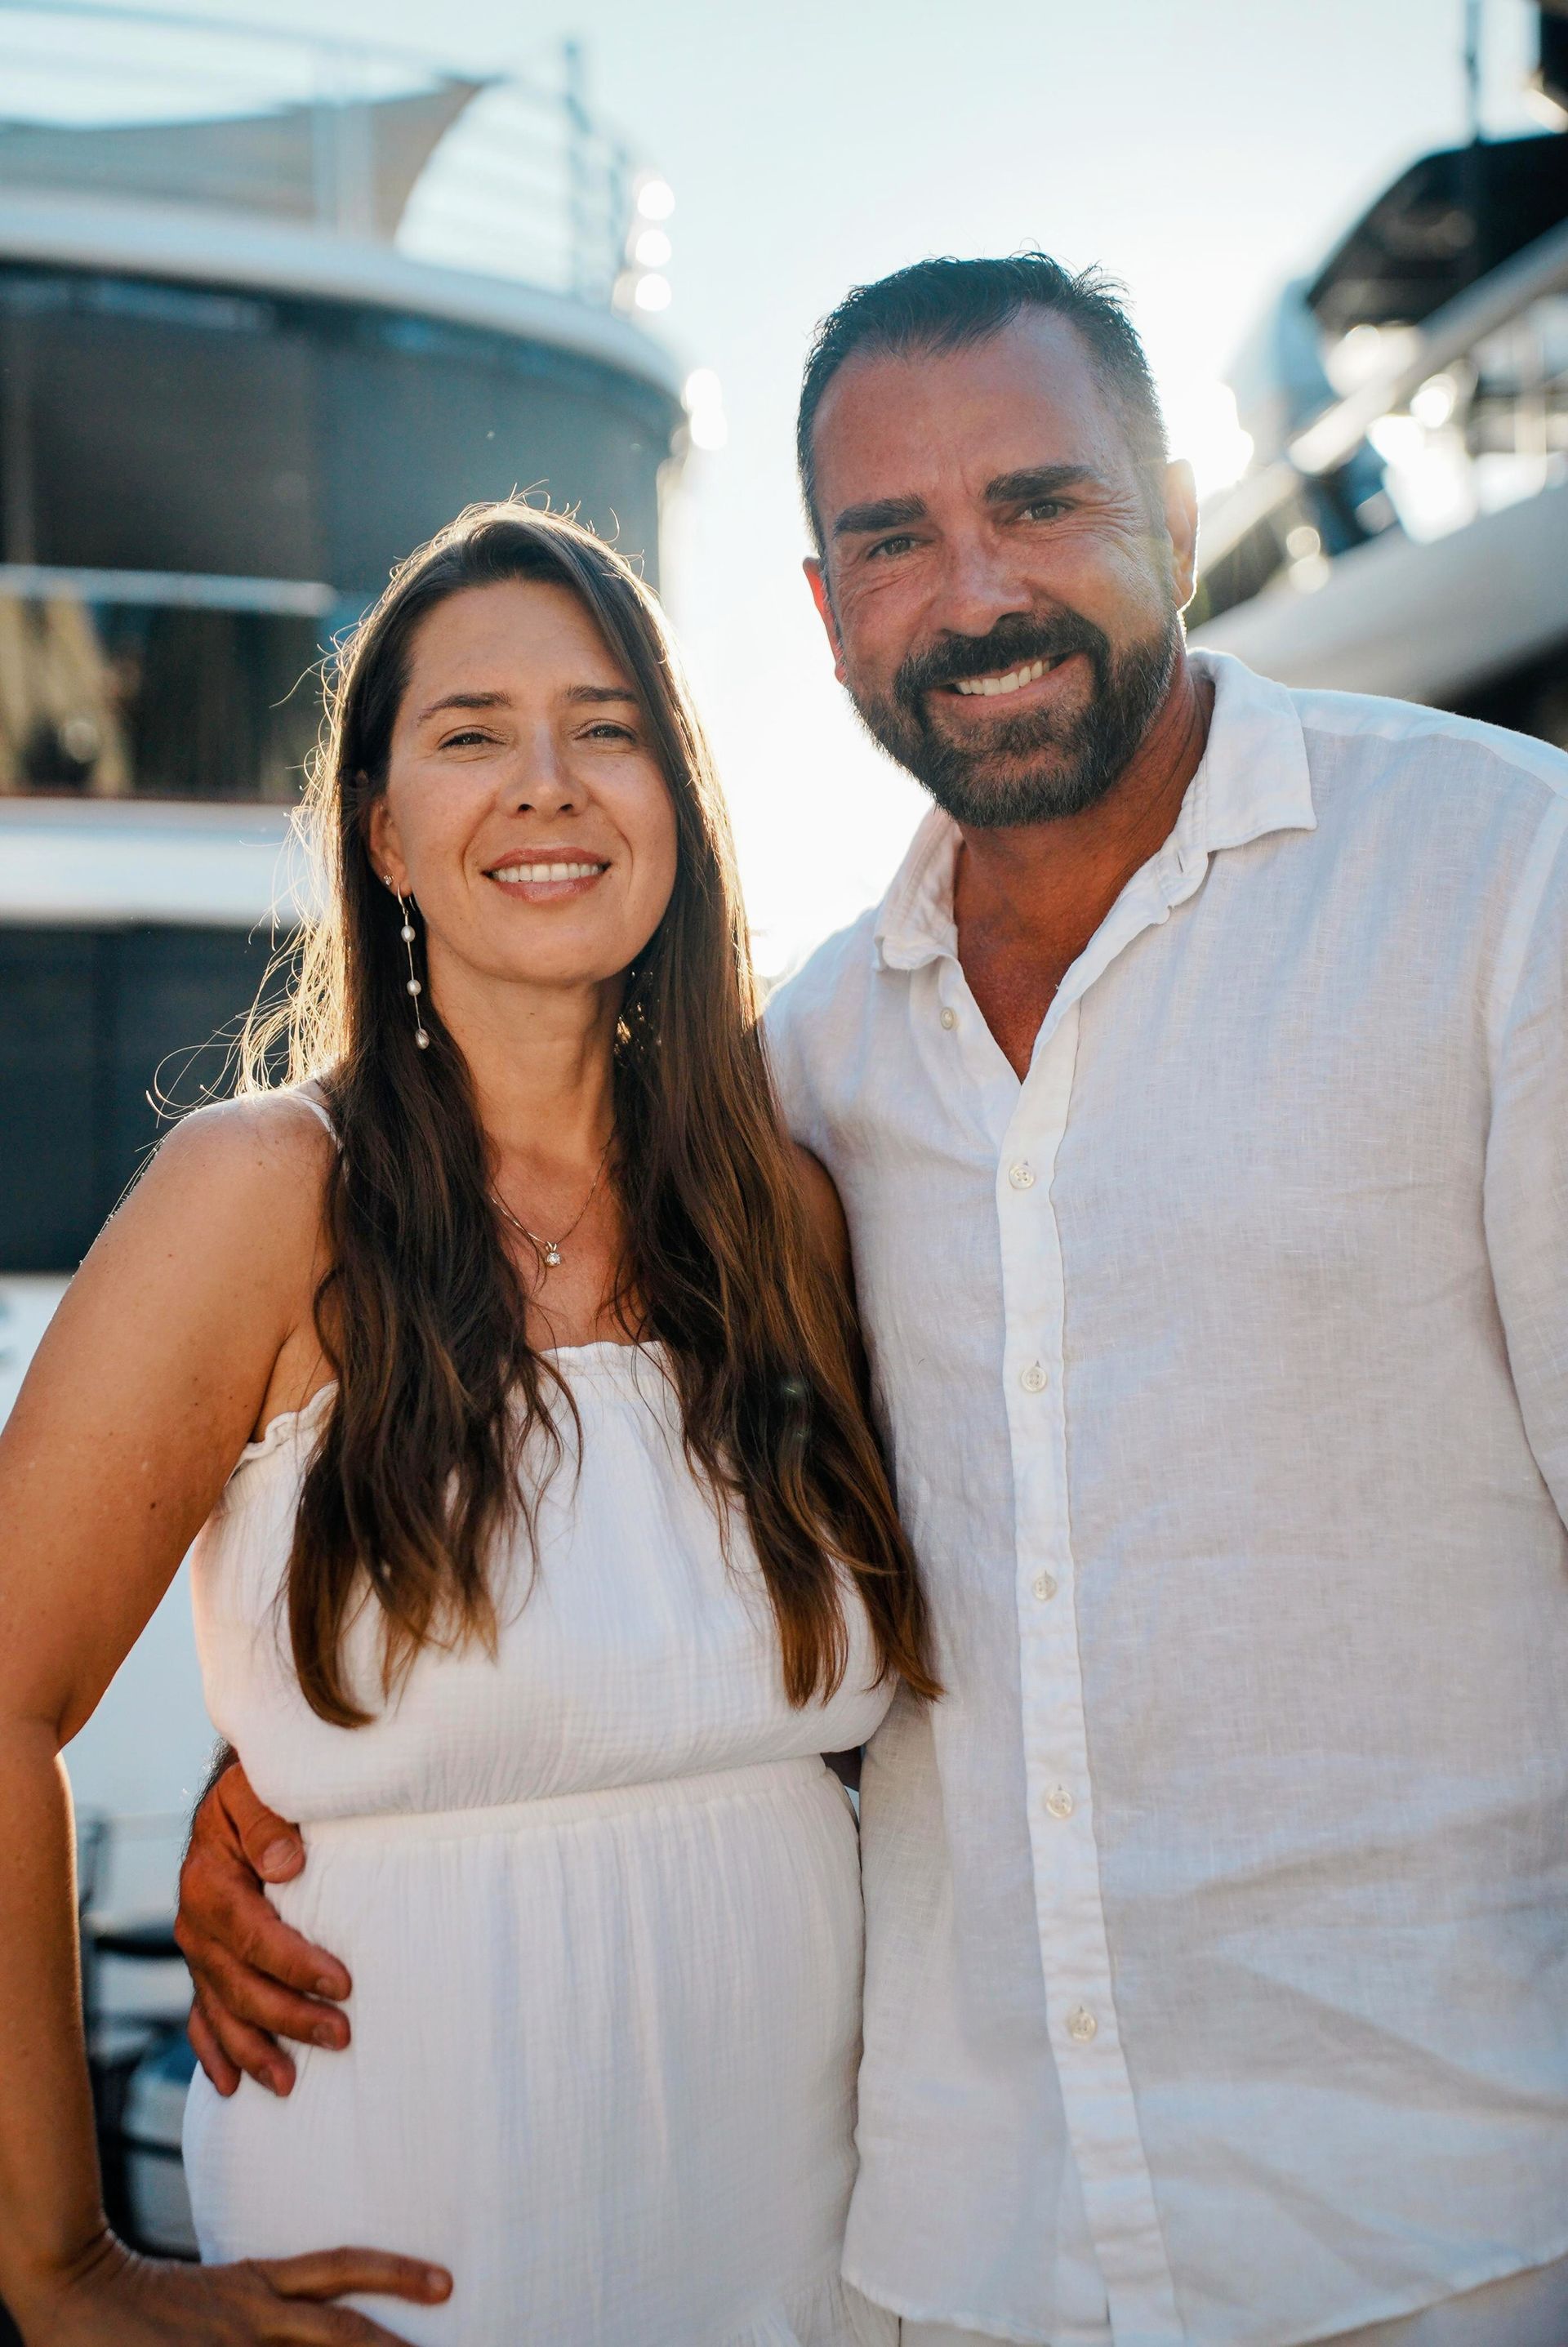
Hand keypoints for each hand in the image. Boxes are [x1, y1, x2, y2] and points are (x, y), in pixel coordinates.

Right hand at [22, 2235, 450, 2343]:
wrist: (83, 2292)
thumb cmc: (151, 2301)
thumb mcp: (221, 2293)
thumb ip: (269, 2303)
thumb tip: (315, 2320)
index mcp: (261, 2281)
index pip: (343, 2267)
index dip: (396, 2273)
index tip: (444, 2282)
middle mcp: (257, 2310)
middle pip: (344, 2330)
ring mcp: (235, 2342)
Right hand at [176, 1764, 350, 2098]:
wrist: (238, 1792)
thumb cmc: (262, 1786)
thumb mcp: (258, 1785)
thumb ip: (268, 1819)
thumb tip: (287, 1866)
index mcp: (208, 1880)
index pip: (253, 1935)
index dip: (296, 1964)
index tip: (342, 1984)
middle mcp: (196, 1923)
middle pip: (238, 1984)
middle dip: (287, 2016)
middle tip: (340, 2036)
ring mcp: (198, 1950)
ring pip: (221, 2011)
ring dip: (254, 2049)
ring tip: (290, 2084)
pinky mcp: (205, 1965)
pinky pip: (201, 2018)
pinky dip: (215, 2054)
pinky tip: (232, 2087)